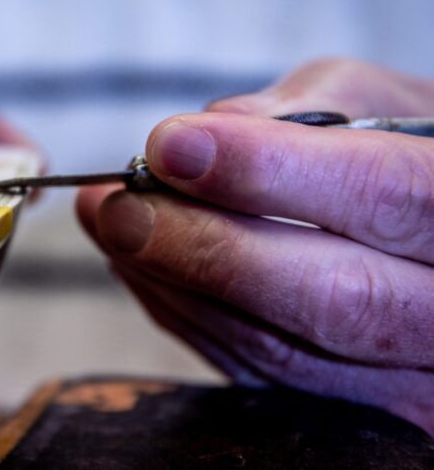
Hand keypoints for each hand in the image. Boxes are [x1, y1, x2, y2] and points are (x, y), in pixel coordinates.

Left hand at [77, 58, 433, 433]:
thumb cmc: (420, 156)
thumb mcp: (395, 106)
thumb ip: (313, 107)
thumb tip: (211, 128)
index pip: (382, 195)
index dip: (265, 171)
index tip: (170, 145)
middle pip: (329, 298)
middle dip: (203, 245)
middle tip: (119, 204)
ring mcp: (414, 380)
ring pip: (281, 349)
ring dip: (176, 284)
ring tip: (112, 224)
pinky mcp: (358, 408)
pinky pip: (261, 373)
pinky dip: (189, 318)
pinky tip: (142, 269)